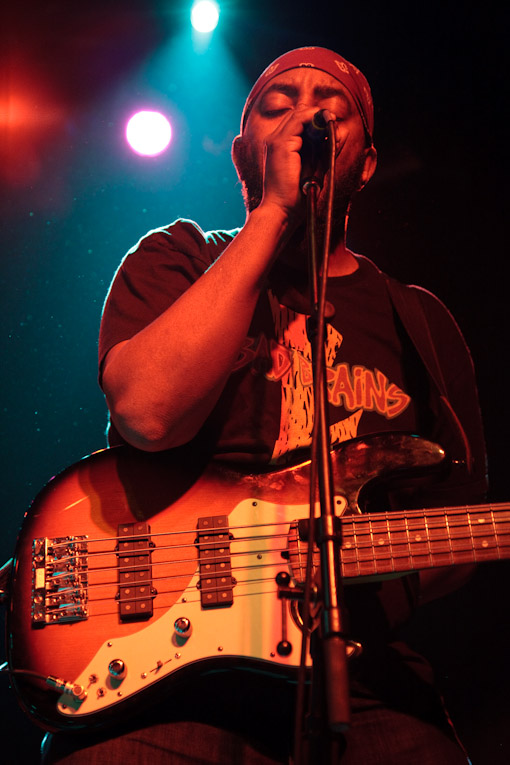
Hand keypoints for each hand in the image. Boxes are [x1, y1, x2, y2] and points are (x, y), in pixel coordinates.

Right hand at [261, 105, 325, 220]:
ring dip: (318, 116)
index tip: (332, 126)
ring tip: (332, 122)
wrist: (281, 211)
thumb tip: (341, 134)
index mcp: (280, 147)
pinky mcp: (281, 144)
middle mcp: (275, 140)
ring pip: (299, 114)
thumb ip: (325, 151)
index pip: (297, 122)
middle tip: (334, 121)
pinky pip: (300, 121)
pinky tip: (326, 126)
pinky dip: (315, 120)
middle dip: (317, 115)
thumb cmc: (295, 197)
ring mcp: (275, 140)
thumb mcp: (315, 169)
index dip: (315, 120)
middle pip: (297, 114)